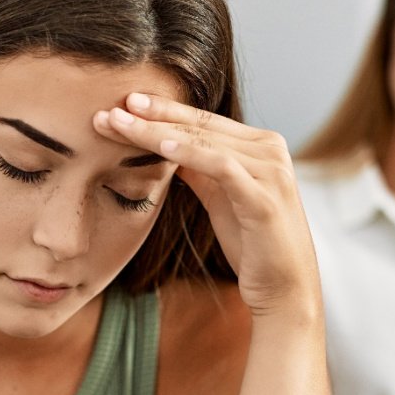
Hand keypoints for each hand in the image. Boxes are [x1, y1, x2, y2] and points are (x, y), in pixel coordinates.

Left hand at [92, 93, 320, 319]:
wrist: (285, 289)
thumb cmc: (253, 245)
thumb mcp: (220, 198)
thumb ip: (200, 169)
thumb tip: (166, 146)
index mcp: (260, 146)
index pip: (202, 121)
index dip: (161, 111)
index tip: (122, 104)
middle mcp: (270, 150)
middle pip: (199, 125)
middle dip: (151, 117)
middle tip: (110, 109)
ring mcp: (271, 171)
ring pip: (204, 140)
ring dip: (158, 132)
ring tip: (120, 124)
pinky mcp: (264, 197)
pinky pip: (222, 167)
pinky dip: (190, 154)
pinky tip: (161, 147)